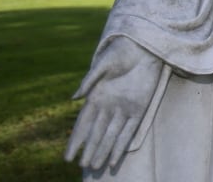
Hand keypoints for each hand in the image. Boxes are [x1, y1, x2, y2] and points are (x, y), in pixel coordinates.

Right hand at [65, 37, 163, 170]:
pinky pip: (130, 131)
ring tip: (96, 166)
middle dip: (90, 149)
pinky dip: (122, 145)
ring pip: (112, 135)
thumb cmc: (121, 52)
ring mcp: (124, 109)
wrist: (144, 47)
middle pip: (97, 133)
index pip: (83, 124)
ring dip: (104, 150)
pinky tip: (115, 157)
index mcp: (97, 96)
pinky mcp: (140, 109)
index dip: (76, 140)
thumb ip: (89, 81)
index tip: (68, 156)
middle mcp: (109, 106)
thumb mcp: (103, 64)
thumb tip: (74, 98)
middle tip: (83, 165)